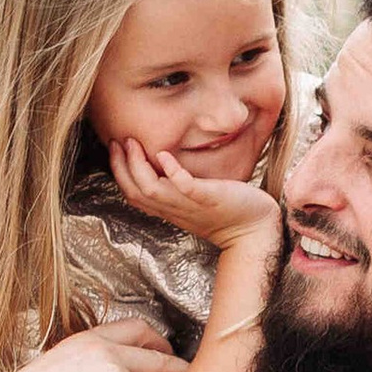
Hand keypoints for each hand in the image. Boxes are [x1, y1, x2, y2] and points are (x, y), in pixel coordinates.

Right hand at [107, 137, 284, 244]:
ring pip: (151, 191)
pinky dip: (171, 171)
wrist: (256, 230)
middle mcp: (175, 209)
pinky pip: (185, 187)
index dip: (119, 172)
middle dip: (120, 166)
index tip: (115, 148)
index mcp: (170, 209)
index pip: (133, 195)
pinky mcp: (209, 198)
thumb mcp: (196, 198)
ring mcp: (191, 205)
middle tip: (117, 142)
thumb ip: (179, 185)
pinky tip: (163, 154)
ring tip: (133, 143)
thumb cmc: (229, 211)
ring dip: (138, 166)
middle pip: (135, 193)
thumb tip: (166, 162)